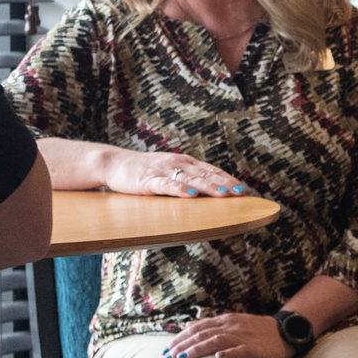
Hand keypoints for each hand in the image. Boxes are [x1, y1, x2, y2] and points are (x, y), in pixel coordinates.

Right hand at [105, 149, 246, 197]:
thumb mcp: (170, 172)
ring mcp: (163, 171)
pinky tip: (191, 195)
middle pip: (205, 174)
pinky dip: (180, 190)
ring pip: (190, 179)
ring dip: (208, 187)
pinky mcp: (149, 180)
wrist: (114, 163)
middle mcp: (177, 163)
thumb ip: (188, 178)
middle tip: (241, 193)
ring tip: (224, 194)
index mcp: (184, 162)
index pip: (211, 170)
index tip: (243, 189)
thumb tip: (209, 190)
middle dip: (224, 183)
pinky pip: (167, 185)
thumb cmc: (145, 171)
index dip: (227, 179)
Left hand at [164, 313, 294, 357]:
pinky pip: (242, 350)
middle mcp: (232, 327)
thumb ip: (212, 325)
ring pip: (217, 341)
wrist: (286, 332)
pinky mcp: (257, 349)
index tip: (166, 350)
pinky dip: (230, 354)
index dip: (180, 338)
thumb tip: (189, 326)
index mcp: (225, 321)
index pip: (197, 328)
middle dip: (182, 346)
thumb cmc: (257, 331)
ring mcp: (244, 337)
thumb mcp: (233, 323)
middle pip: (202, 335)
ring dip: (198, 350)